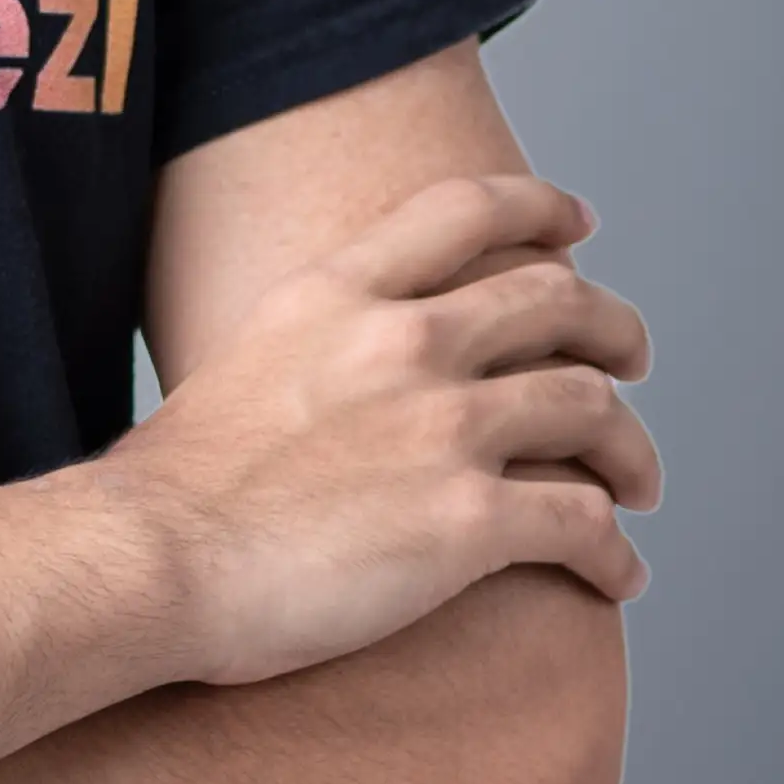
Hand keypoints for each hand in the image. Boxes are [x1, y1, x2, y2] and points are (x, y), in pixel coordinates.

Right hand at [99, 170, 659, 685]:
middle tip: (631, 360)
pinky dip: (614, 550)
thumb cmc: (173, 489)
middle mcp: (405, 340)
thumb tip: (345, 384)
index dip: (540, 209)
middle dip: (613, 330)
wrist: (149, 559)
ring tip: (634, 483)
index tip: (578, 229)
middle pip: (557, 302)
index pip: (466, 211)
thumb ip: (317, 348)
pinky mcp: (469, 519)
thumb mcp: (245, 361)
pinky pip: (583, 522)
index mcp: (341, 293)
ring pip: (591, 408)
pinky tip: (618, 574)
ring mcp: (444, 426)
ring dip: (629, 449)